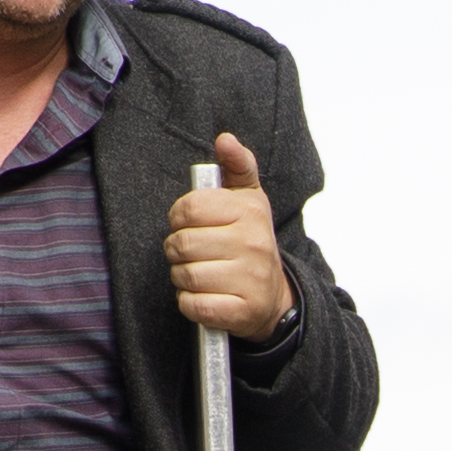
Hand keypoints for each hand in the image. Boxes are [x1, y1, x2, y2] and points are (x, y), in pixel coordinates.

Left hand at [167, 139, 292, 346]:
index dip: (179, 217)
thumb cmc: (251, 243)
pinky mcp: (241, 311)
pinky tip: (204, 296)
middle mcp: (253, 244)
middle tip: (191, 253)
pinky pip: (193, 305)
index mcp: (249, 212)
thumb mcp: (249, 200)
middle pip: (182, 244)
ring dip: (182, 277)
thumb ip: (236, 166)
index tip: (188, 224)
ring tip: (198, 273)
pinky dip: (190, 303)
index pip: (189, 208)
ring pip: (185, 275)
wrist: (274, 298)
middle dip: (177, 251)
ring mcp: (250, 280)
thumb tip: (225, 139)